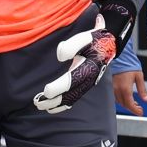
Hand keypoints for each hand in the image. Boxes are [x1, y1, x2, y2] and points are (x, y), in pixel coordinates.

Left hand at [33, 0, 134, 114]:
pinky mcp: (85, 85)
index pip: (73, 80)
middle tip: (38, 103)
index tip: (47, 91)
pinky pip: (74, 99)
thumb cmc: (94, 41)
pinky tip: (52, 108)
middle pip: (71, 94)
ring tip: (41, 106)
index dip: (60, 87)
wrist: (108, 45)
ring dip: (56, 104)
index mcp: (89, 68)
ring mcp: (87, 84)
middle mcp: (89, 79)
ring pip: (72, 99)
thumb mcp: (85, 38)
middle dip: (54, 100)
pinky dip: (63, 105)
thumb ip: (72, 45)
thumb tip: (60, 56)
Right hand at [112, 69, 146, 115]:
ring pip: (119, 102)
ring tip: (135, 104)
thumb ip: (142, 90)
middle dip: (132, 108)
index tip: (141, 113)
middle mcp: (117, 90)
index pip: (130, 104)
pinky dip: (122, 100)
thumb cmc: (130, 66)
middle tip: (140, 109)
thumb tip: (146, 100)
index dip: (135, 110)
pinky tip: (127, 98)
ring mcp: (113, 88)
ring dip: (127, 105)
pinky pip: (115, 97)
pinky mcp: (111, 86)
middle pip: (124, 105)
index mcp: (125, 88)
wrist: (120, 58)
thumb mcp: (139, 77)